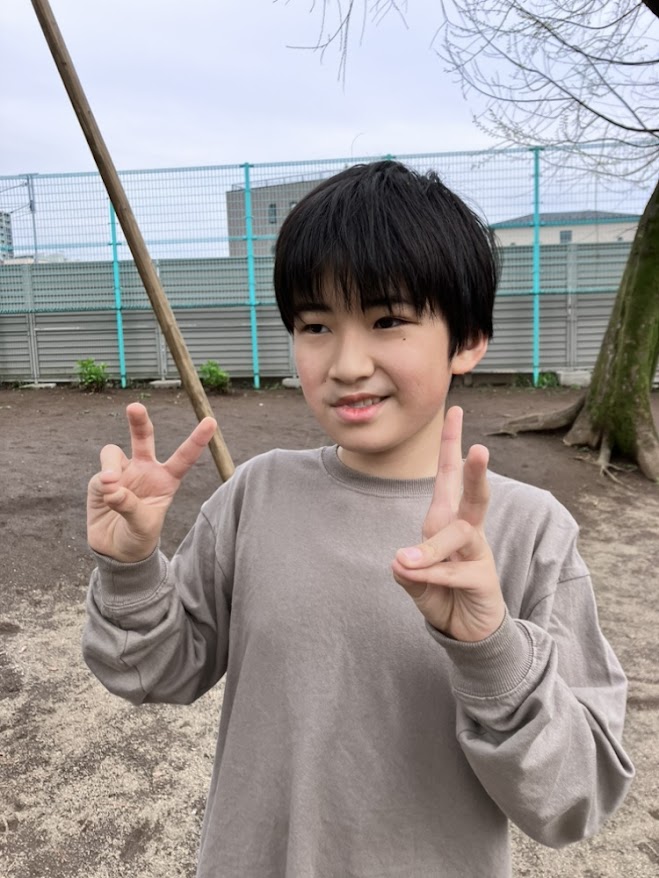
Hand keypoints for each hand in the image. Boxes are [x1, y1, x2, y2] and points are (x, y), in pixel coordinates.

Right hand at [87, 403, 216, 562]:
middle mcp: (145, 470)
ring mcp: (122, 473)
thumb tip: (112, 486)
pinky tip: (107, 496)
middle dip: (138, 421)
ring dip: (111, 466)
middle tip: (134, 407)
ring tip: (112, 485)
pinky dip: (103, 482)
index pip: (184, 456)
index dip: (197, 439)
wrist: (117, 550)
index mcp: (167, 479)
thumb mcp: (144, 526)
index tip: (211, 421)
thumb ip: (131, 506)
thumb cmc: (139, 536)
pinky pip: (101, 473)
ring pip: (113, 452)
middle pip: (143, 437)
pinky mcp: (101, 481)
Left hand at [391, 406, 504, 641]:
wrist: (466, 631)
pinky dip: (431, 576)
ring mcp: (477, 554)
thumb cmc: (440, 594)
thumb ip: (406, 570)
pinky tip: (413, 578)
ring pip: (458, 537)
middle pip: (474, 495)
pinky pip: (453, 573)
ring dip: (432, 547)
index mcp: (446, 520)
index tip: (455, 410)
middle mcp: (466, 531)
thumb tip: (400, 562)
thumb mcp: (414, 579)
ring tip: (404, 560)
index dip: (451, 444)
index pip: (448, 476)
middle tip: (480, 448)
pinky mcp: (482, 580)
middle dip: (475, 472)